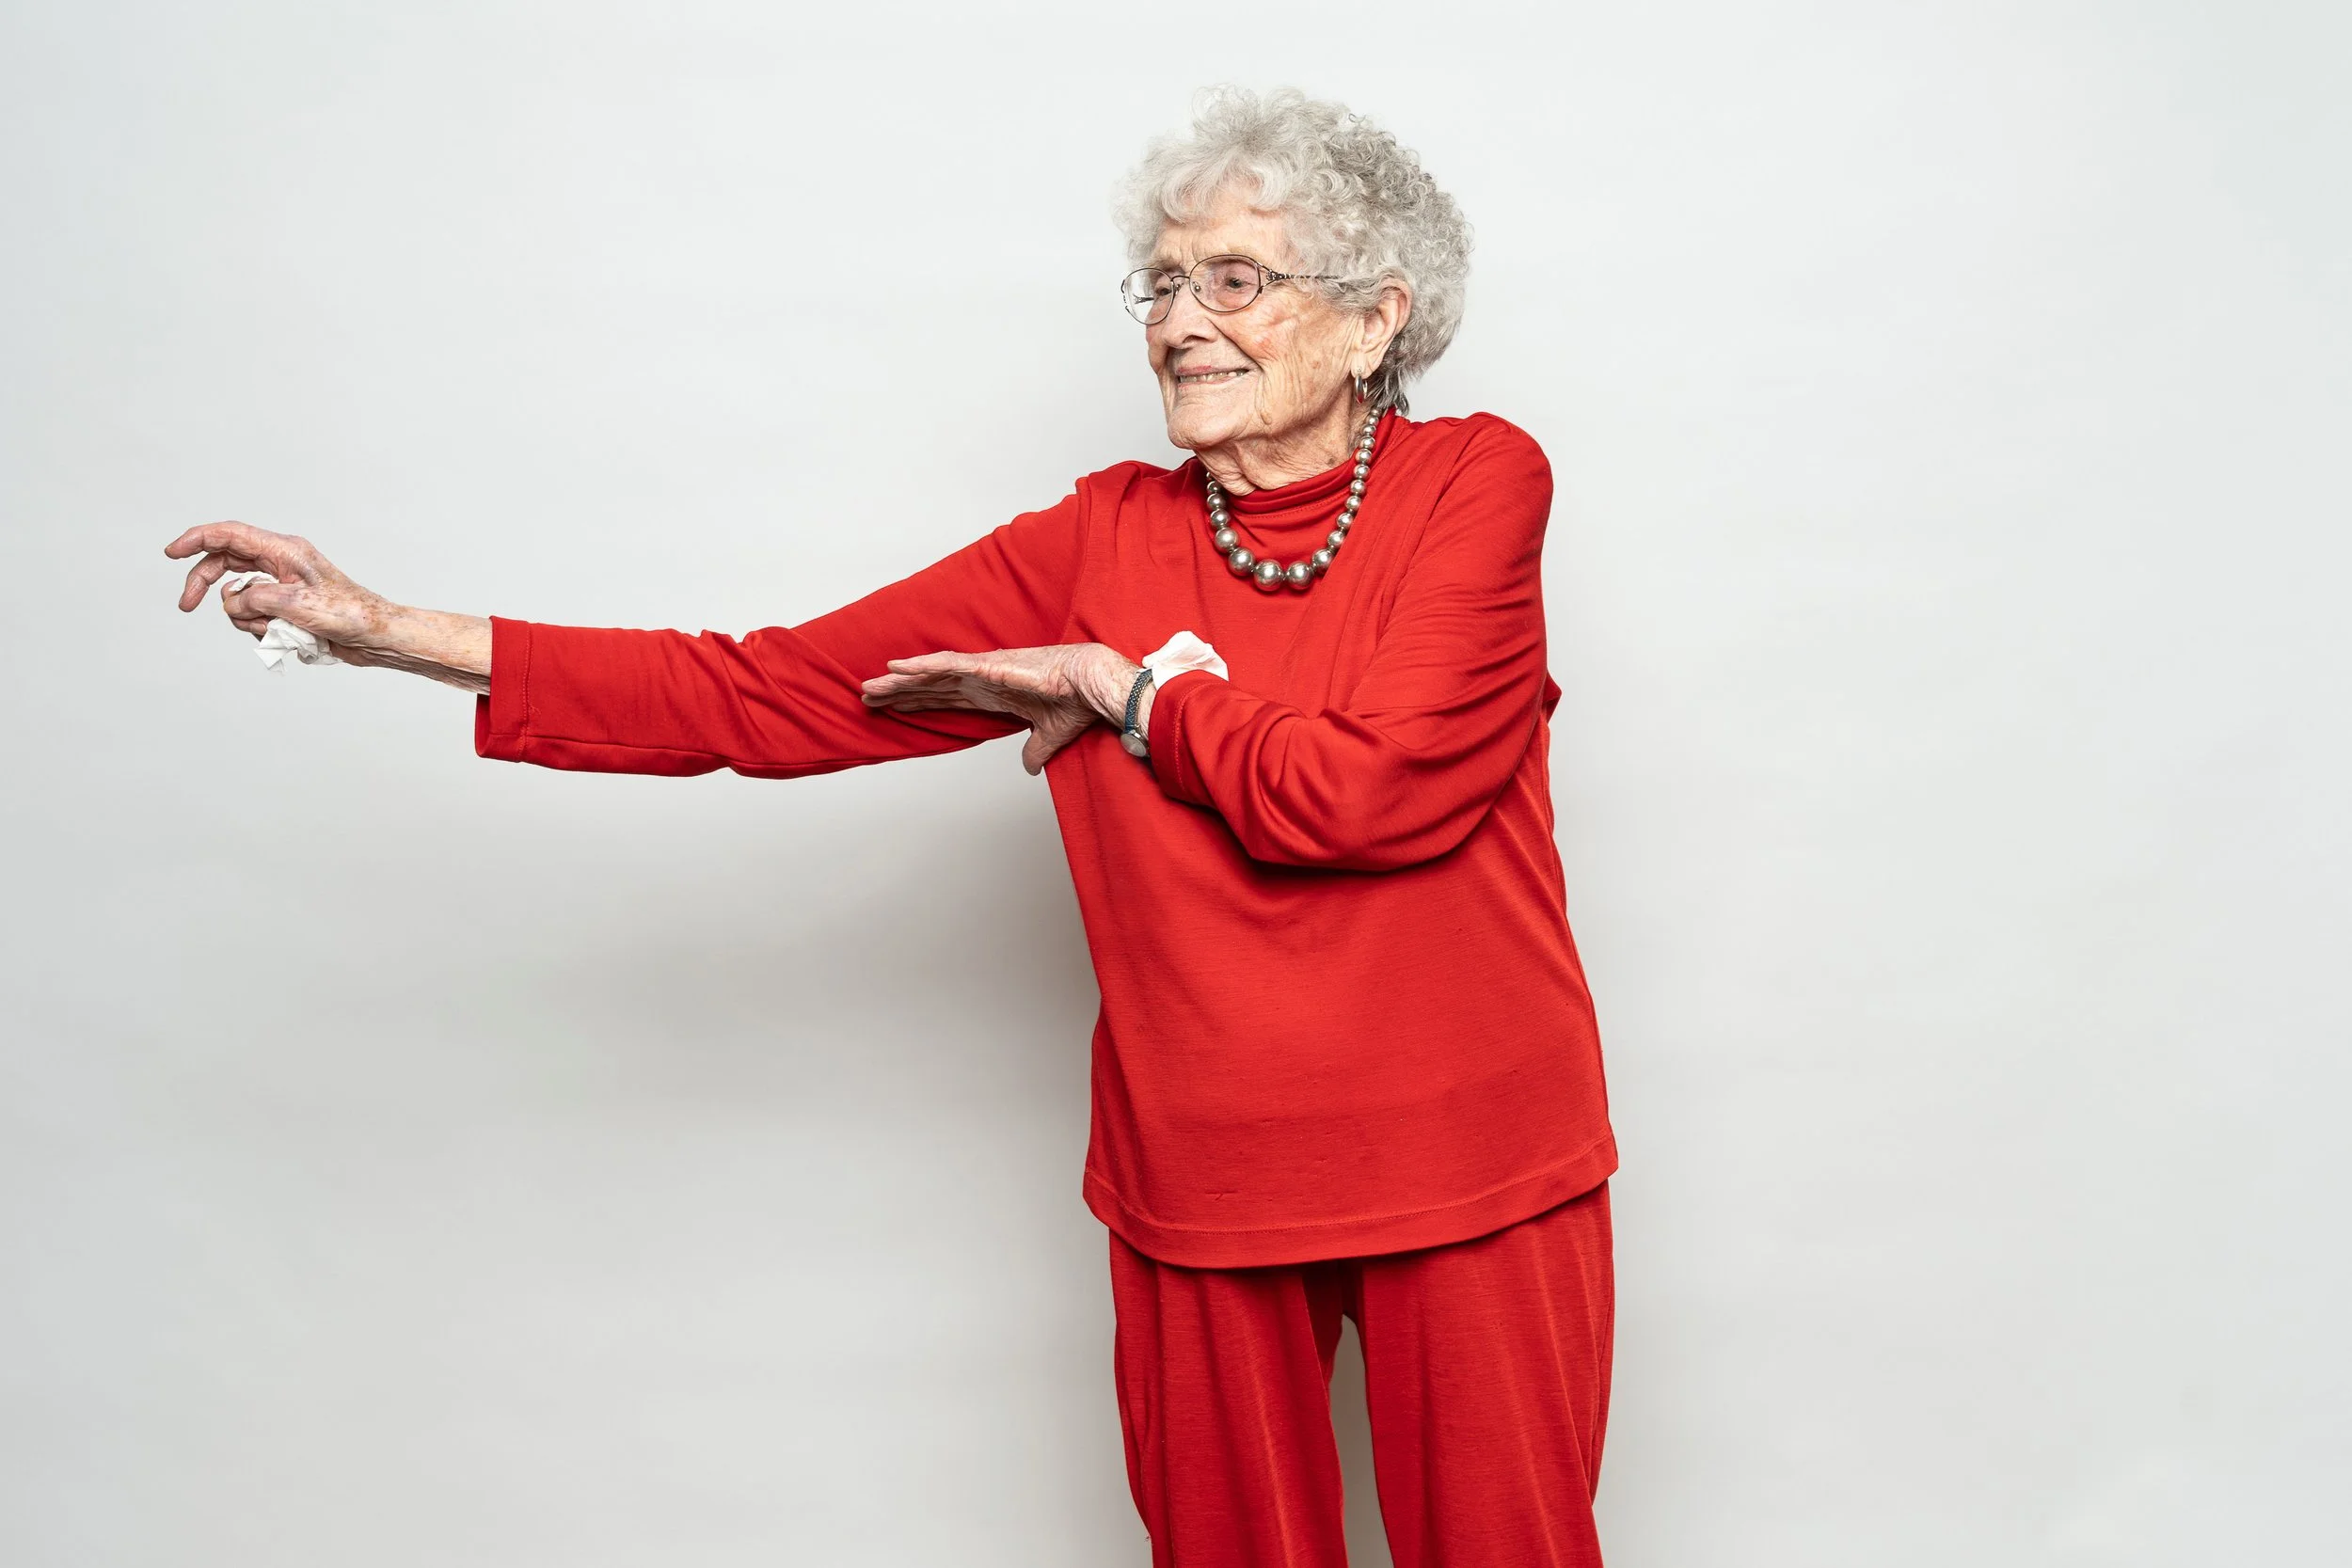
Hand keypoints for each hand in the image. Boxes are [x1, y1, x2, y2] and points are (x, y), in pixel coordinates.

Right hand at [164, 521, 386, 652]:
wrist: (375, 637)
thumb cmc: (350, 614)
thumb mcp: (298, 603)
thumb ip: (256, 598)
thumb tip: (233, 604)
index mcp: (284, 550)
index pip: (229, 534)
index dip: (196, 539)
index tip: (171, 552)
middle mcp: (279, 563)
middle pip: (223, 564)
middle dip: (203, 584)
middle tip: (185, 605)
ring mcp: (280, 586)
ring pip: (236, 597)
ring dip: (244, 617)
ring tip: (274, 627)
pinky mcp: (283, 608)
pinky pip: (252, 616)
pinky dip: (258, 628)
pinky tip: (283, 637)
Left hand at [860, 643, 1137, 774]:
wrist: (1096, 687)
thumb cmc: (1078, 702)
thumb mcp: (1050, 737)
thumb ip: (1035, 751)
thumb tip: (1028, 767)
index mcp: (994, 693)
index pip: (946, 699)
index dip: (918, 703)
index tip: (892, 707)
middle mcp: (982, 679)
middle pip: (930, 687)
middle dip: (898, 692)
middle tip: (866, 697)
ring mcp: (983, 670)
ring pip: (931, 675)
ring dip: (899, 681)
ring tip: (869, 687)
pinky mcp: (990, 666)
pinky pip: (948, 666)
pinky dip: (921, 666)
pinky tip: (896, 667)